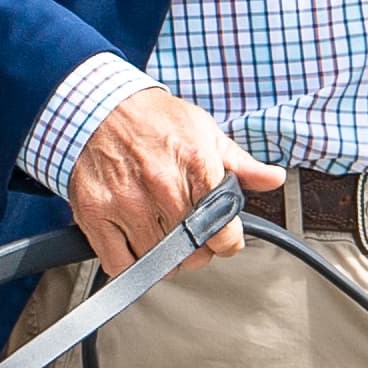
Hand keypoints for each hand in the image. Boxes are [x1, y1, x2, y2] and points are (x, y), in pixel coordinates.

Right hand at [66, 89, 283, 275]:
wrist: (99, 104)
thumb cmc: (153, 119)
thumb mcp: (204, 131)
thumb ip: (240, 163)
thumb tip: (272, 178)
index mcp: (195, 164)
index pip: (224, 232)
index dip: (228, 241)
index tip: (222, 237)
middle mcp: (161, 185)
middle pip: (192, 254)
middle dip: (197, 250)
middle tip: (190, 234)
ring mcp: (126, 201)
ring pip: (157, 262)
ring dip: (164, 257)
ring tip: (161, 232)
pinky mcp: (95, 212)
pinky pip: (119, 263)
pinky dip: (130, 263)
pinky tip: (135, 241)